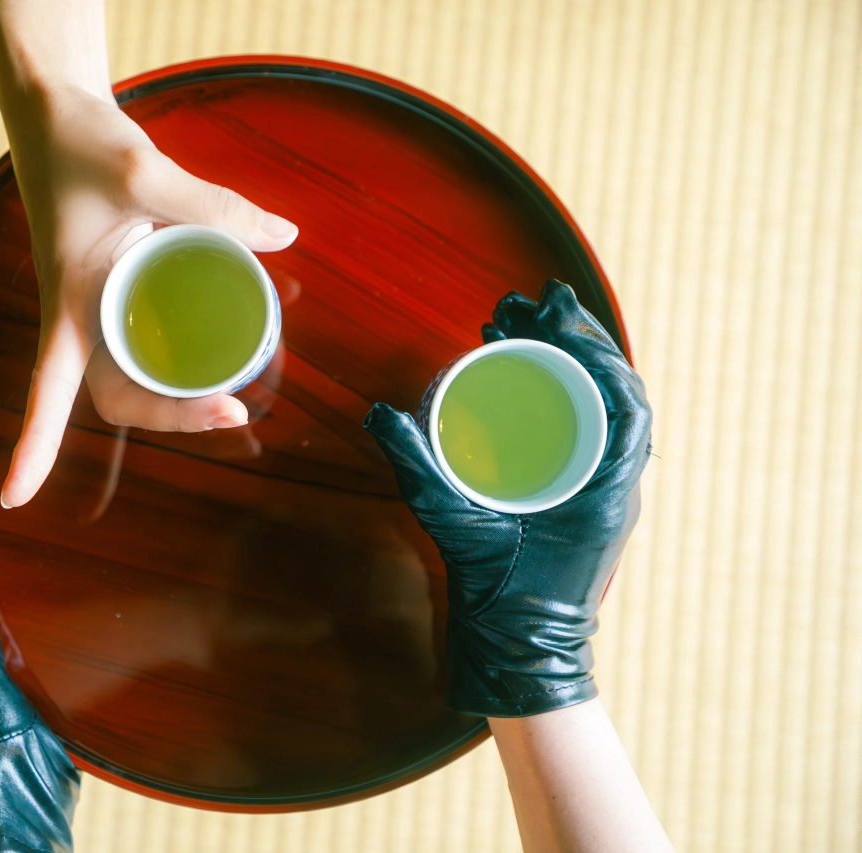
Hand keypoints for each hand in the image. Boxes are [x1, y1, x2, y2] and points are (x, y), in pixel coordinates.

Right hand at [0, 83, 296, 506]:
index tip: (13, 497)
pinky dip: (186, 353)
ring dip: (180, 397)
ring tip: (234, 396)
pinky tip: (229, 342)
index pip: (45, 387)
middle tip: (231, 410)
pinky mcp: (124, 285)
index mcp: (68, 300)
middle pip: (115, 395)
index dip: (31, 444)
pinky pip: (152, 338)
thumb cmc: (78, 144)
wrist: (57, 112)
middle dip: (167, 417)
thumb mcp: (142, 170)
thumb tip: (281, 236)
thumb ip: (209, 204)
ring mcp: (103, 303)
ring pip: (136, 375)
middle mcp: (82, 313)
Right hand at [364, 280, 651, 715]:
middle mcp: (617, 482)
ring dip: (575, 361)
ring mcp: (606, 488)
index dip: (594, 346)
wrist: (519, 652)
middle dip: (579, 338)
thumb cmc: (498, 595)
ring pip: (606, 407)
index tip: (554, 311)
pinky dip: (573, 392)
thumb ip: (418, 467)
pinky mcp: (588, 496)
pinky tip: (540, 372)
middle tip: (532, 303)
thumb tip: (380, 414)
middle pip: (617, 391)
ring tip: (530, 325)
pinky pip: (593, 431)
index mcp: (606, 487)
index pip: (624, 399)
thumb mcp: (454, 524)